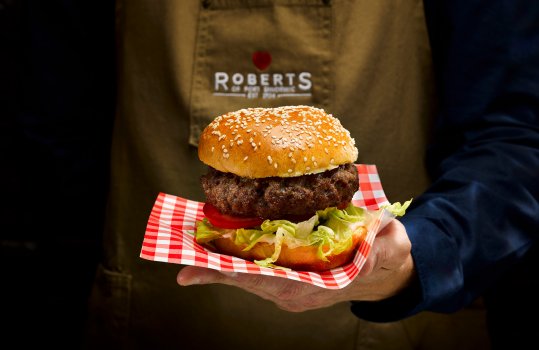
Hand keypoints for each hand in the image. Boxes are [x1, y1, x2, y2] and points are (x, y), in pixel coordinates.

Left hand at [177, 219, 414, 311]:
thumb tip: (372, 240)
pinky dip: (233, 258)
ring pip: (248, 276)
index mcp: (319, 286)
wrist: (385, 269)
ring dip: (220, 264)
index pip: (272, 282)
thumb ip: (382, 246)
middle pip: (250, 281)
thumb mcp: (390, 247)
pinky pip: (255, 269)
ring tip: (190, 248)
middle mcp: (298, 290)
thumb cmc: (386, 255)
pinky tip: (216, 244)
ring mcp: (290, 285)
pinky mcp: (287, 276)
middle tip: (182, 263)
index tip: (204, 273)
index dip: (237, 276)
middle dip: (216, 271)